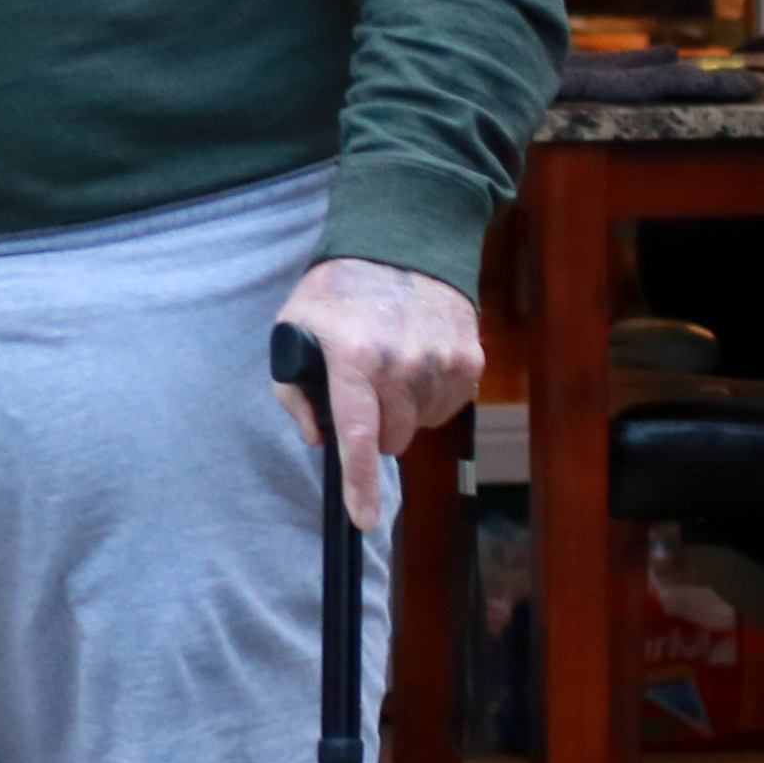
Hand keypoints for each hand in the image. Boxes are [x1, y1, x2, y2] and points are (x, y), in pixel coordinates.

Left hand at [268, 254, 477, 533]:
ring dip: (404, 408)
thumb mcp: (294, 327)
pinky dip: (429, 394)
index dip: (360, 485)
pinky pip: (447, 405)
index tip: (362, 520)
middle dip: (377, 427)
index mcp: (354, 357)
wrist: (402, 242)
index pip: (357, 437)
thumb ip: (294, 390)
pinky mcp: (469, 359)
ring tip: (392, 361)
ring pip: (420, 425)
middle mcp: (401, 363)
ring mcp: (441, 361)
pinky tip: (417, 358)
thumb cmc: (340, 291)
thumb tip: (319, 437)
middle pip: (392, 440)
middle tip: (365, 386)